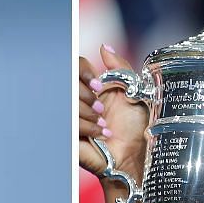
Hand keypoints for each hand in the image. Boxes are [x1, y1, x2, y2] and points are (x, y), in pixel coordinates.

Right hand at [78, 44, 148, 179]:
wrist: (136, 155)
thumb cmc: (136, 126)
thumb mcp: (134, 90)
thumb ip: (119, 67)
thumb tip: (104, 47)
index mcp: (91, 86)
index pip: (74, 65)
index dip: (82, 71)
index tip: (98, 84)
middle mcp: (77, 99)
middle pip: (67, 82)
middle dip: (86, 95)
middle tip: (102, 110)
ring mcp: (70, 117)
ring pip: (67, 102)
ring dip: (89, 114)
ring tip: (104, 125)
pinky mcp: (68, 134)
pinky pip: (68, 121)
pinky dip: (87, 127)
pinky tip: (101, 135)